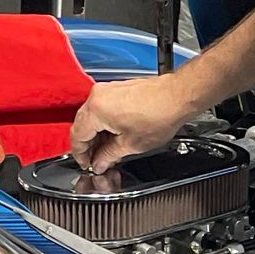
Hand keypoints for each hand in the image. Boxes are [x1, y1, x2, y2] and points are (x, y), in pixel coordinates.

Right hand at [68, 72, 195, 174]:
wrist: (176, 97)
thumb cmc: (159, 115)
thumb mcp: (130, 145)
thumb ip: (108, 156)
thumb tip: (99, 162)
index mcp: (96, 110)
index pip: (77, 136)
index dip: (80, 155)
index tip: (86, 164)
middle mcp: (98, 96)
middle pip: (81, 125)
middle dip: (87, 145)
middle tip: (96, 161)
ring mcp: (107, 90)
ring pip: (91, 117)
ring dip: (96, 135)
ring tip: (107, 151)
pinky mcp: (117, 89)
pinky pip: (102, 108)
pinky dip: (104, 123)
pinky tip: (114, 135)